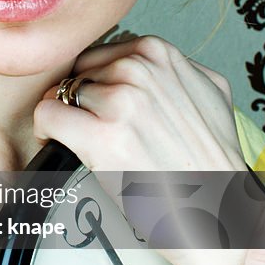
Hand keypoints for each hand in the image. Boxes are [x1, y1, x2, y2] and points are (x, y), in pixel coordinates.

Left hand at [34, 35, 245, 173]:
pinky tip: (59, 146)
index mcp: (159, 52)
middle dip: (79, 103)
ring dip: (64, 118)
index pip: (99, 56)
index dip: (93, 86)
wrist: (218, 211)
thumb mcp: (210, 92)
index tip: (96, 109)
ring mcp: (121, 101)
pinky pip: (48, 115)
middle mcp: (139, 69)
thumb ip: (175, 69)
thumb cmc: (213, 163)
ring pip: (61, 94)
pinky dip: (46, 131)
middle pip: (78, 74)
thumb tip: (141, 62)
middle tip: (90, 131)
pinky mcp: (101, 136)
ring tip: (80, 143)